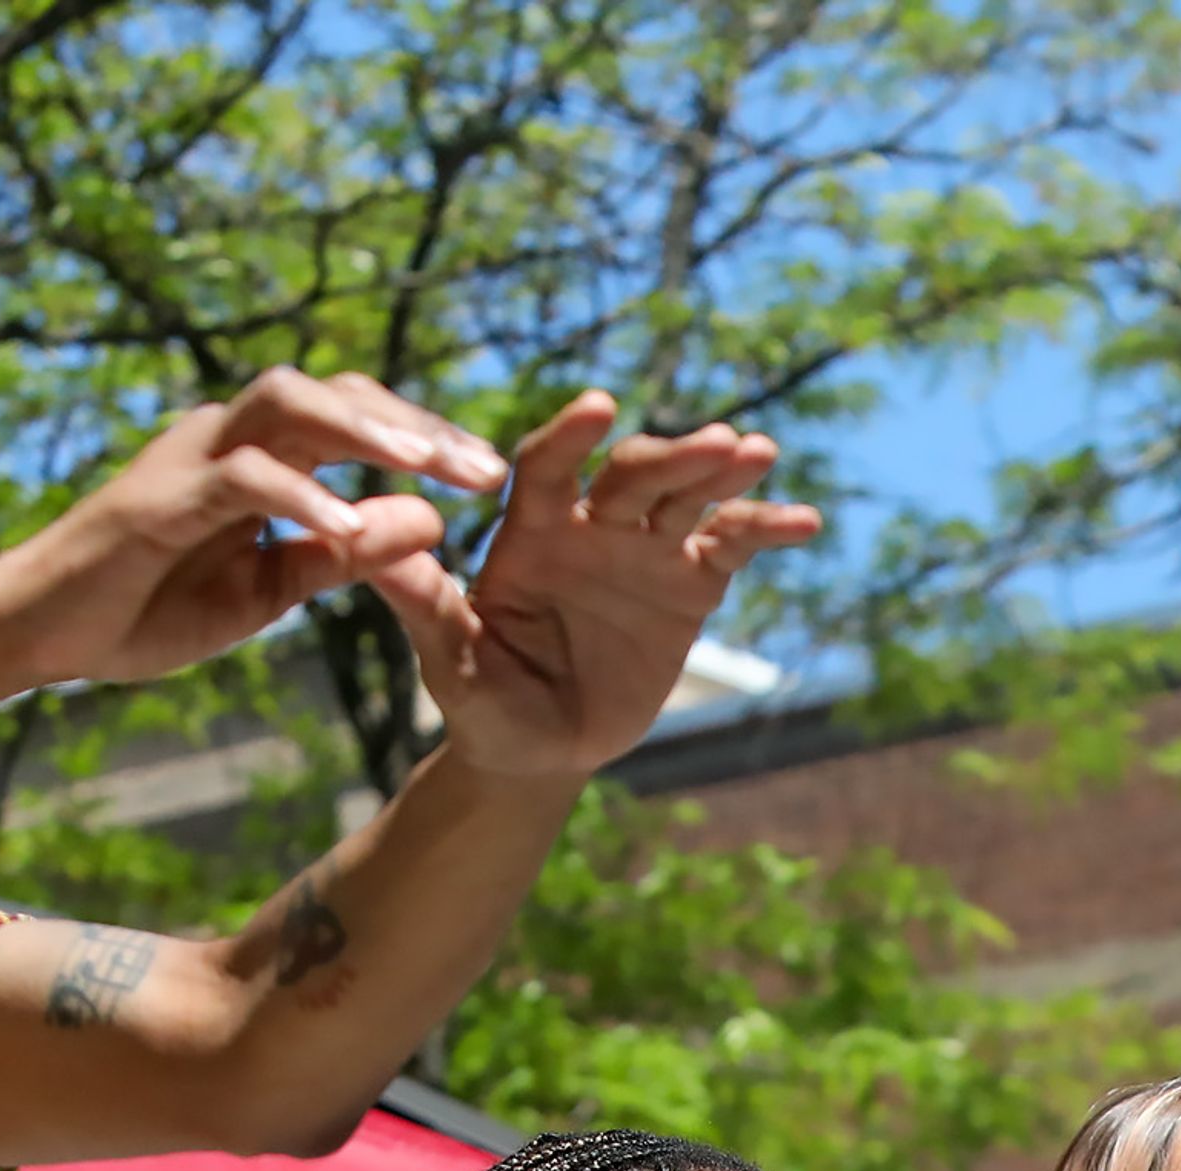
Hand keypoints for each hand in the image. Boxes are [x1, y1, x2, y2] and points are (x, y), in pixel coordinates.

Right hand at [0, 369, 505, 690]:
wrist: (46, 634)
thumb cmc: (149, 608)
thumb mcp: (270, 593)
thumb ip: (343, 556)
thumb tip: (431, 522)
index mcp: (259, 453)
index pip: (357, 418)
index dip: (425, 439)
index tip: (492, 477)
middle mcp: (229, 434)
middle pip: (337, 393)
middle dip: (417, 425)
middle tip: (489, 469)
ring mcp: (192, 455)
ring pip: (289, 404)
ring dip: (367, 432)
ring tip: (430, 469)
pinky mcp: (158, 494)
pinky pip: (241, 477)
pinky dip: (298, 499)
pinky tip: (349, 530)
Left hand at [372, 393, 822, 780]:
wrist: (538, 752)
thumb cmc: (484, 706)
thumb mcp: (449, 664)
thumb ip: (424, 606)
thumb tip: (378, 548)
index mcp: (528, 533)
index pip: (547, 464)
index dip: (569, 434)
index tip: (596, 407)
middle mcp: (589, 526)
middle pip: (632, 474)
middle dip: (671, 456)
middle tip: (715, 441)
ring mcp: (643, 550)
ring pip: (686, 496)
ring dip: (721, 472)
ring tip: (757, 451)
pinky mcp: (688, 584)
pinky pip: (729, 546)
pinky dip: (763, 529)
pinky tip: (802, 520)